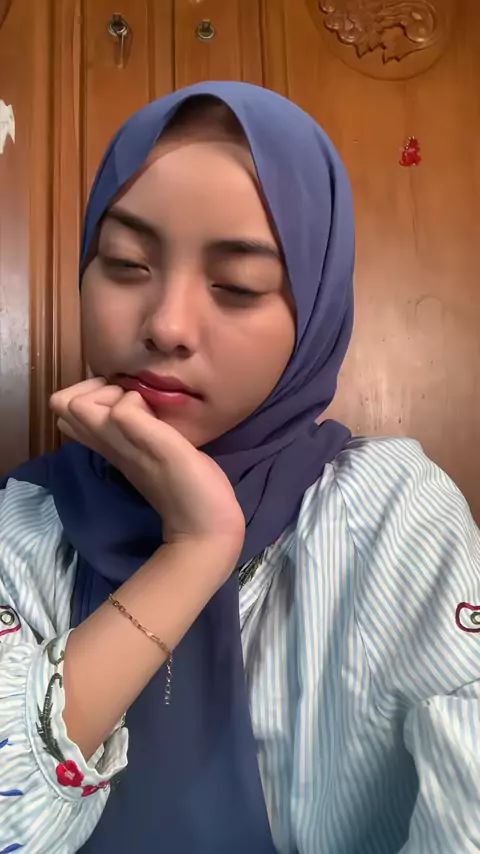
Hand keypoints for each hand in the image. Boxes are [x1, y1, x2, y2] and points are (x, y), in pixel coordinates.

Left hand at [50, 379, 244, 562]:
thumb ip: (136, 422)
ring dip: (111, 399)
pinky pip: (119, 423)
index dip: (96, 391)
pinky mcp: (142, 454)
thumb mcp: (166, 449)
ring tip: (143, 401)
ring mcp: (124, 450)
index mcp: (110, 440)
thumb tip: (125, 397)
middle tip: (130, 394)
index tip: (129, 396)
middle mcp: (109, 444)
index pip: (71, 404)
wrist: (204, 527)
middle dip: (95, 389)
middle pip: (70, 409)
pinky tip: (156, 414)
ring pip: (92, 416)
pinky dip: (131, 410)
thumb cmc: (189, 487)